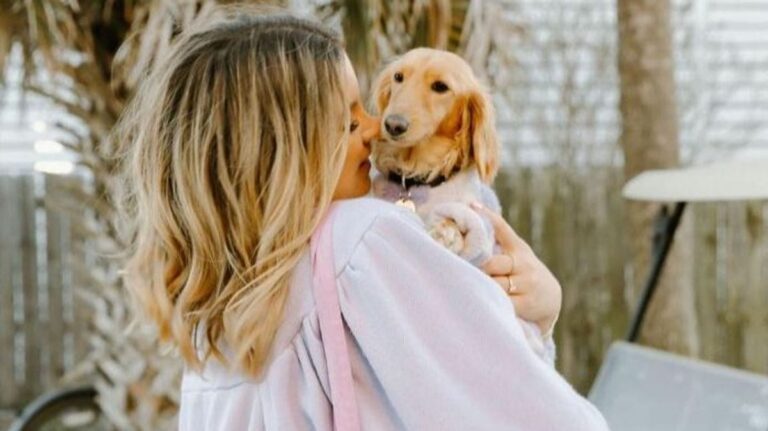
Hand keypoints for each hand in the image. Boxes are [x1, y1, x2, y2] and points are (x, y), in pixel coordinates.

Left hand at [471, 202, 561, 336]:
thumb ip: (498, 242)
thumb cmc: (523, 272)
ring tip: (466, 287)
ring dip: (480, 286)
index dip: (488, 217)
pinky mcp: (527, 303)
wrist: (550, 298)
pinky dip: (491, 302)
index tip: (472, 206)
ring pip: (495, 284)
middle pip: (491, 263)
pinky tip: (482, 302)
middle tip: (458, 268)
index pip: (502, 228)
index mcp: (517, 248)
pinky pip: (502, 302)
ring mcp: (526, 283)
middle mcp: (523, 263)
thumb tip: (470, 217)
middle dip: (475, 267)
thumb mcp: (516, 254)